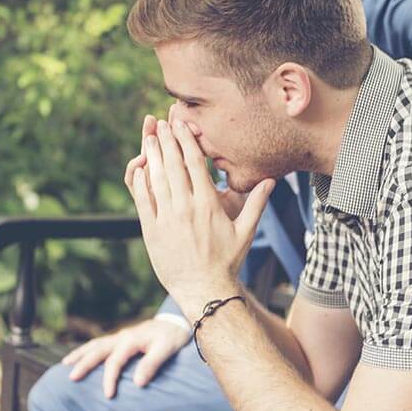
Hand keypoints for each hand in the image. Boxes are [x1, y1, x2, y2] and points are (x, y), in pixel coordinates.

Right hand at [61, 318, 189, 398]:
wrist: (176, 322)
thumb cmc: (172, 338)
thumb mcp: (166, 349)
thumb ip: (152, 364)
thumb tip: (138, 383)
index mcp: (132, 340)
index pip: (115, 360)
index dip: (110, 378)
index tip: (108, 396)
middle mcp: (122, 336)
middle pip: (98, 350)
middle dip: (84, 364)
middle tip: (72, 379)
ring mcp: (120, 336)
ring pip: (95, 344)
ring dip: (80, 354)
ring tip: (65, 365)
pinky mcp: (121, 338)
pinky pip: (100, 344)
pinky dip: (87, 350)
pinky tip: (80, 358)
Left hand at [124, 118, 274, 319]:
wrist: (204, 288)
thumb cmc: (227, 261)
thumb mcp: (246, 232)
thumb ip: (257, 204)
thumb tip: (272, 181)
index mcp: (208, 205)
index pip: (196, 164)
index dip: (187, 141)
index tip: (181, 125)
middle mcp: (186, 208)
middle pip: (174, 165)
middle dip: (166, 141)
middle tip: (160, 122)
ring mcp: (167, 218)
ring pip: (157, 179)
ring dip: (152, 155)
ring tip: (148, 137)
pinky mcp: (152, 230)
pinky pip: (143, 200)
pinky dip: (140, 181)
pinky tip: (139, 167)